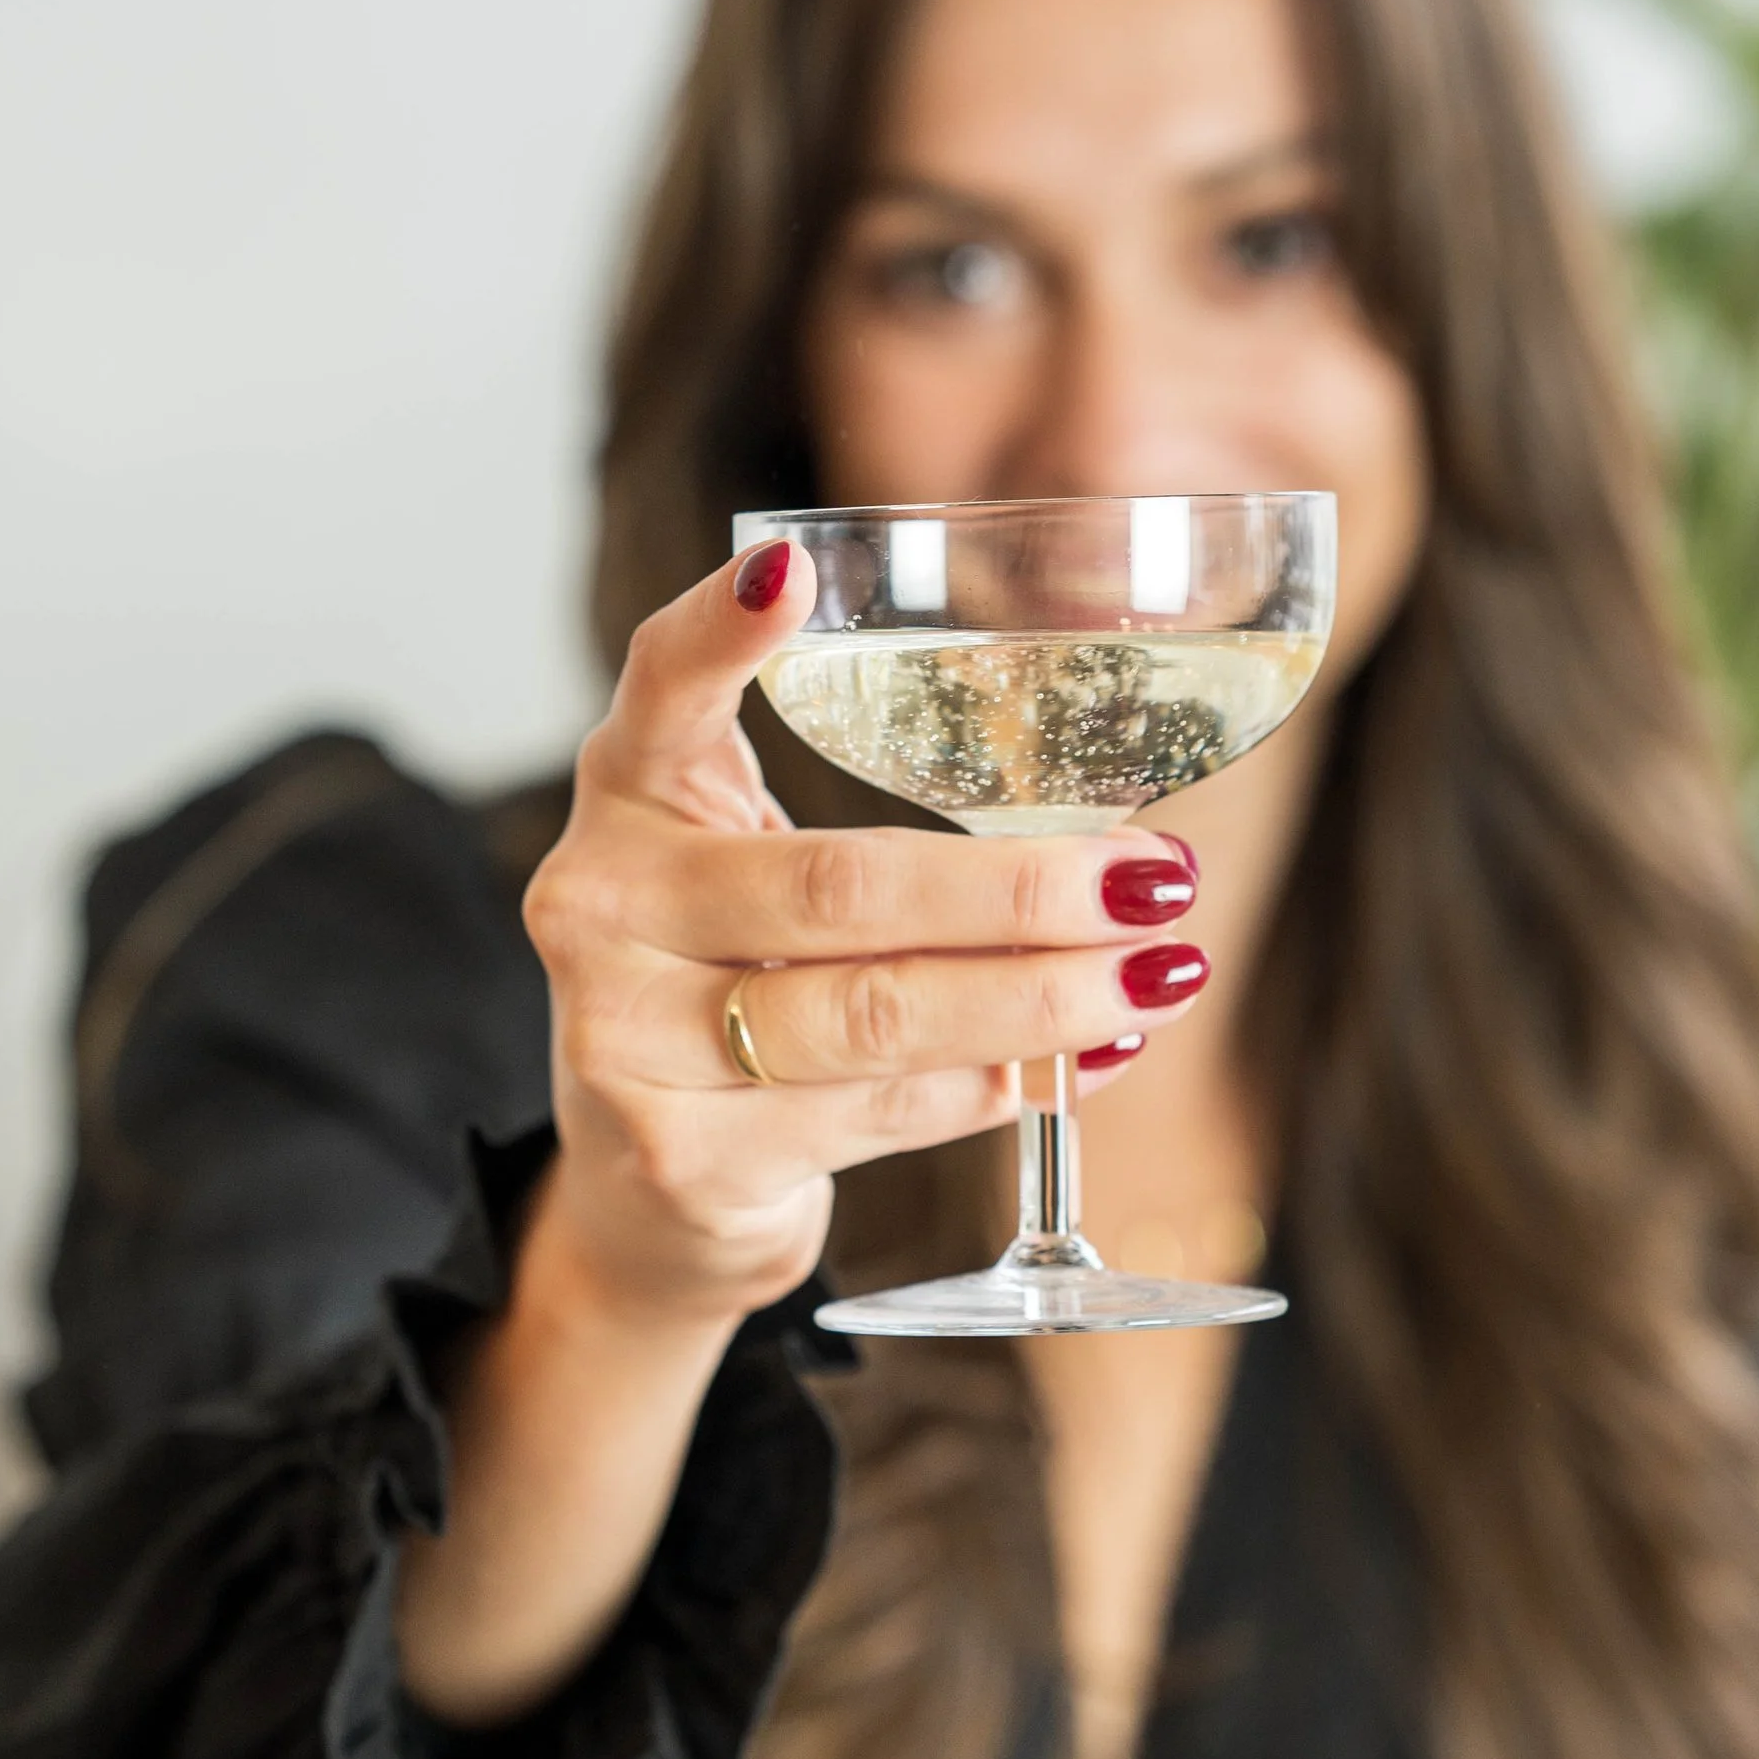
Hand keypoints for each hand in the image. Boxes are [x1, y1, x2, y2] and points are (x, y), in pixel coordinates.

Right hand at [521, 539, 1207, 1331]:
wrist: (640, 1185)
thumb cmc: (732, 984)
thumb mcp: (752, 872)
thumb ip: (858, 828)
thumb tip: (1109, 840)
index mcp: (630, 795)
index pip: (661, 691)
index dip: (718, 633)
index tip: (793, 572)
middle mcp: (603, 905)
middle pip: (836, 887)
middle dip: (1018, 890)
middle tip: (1155, 879)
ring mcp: (627, 1038)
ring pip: (872, 1014)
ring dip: (1038, 998)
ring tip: (1154, 976)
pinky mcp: (684, 1156)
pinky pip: (879, 1114)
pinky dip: (994, 1087)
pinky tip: (1079, 1064)